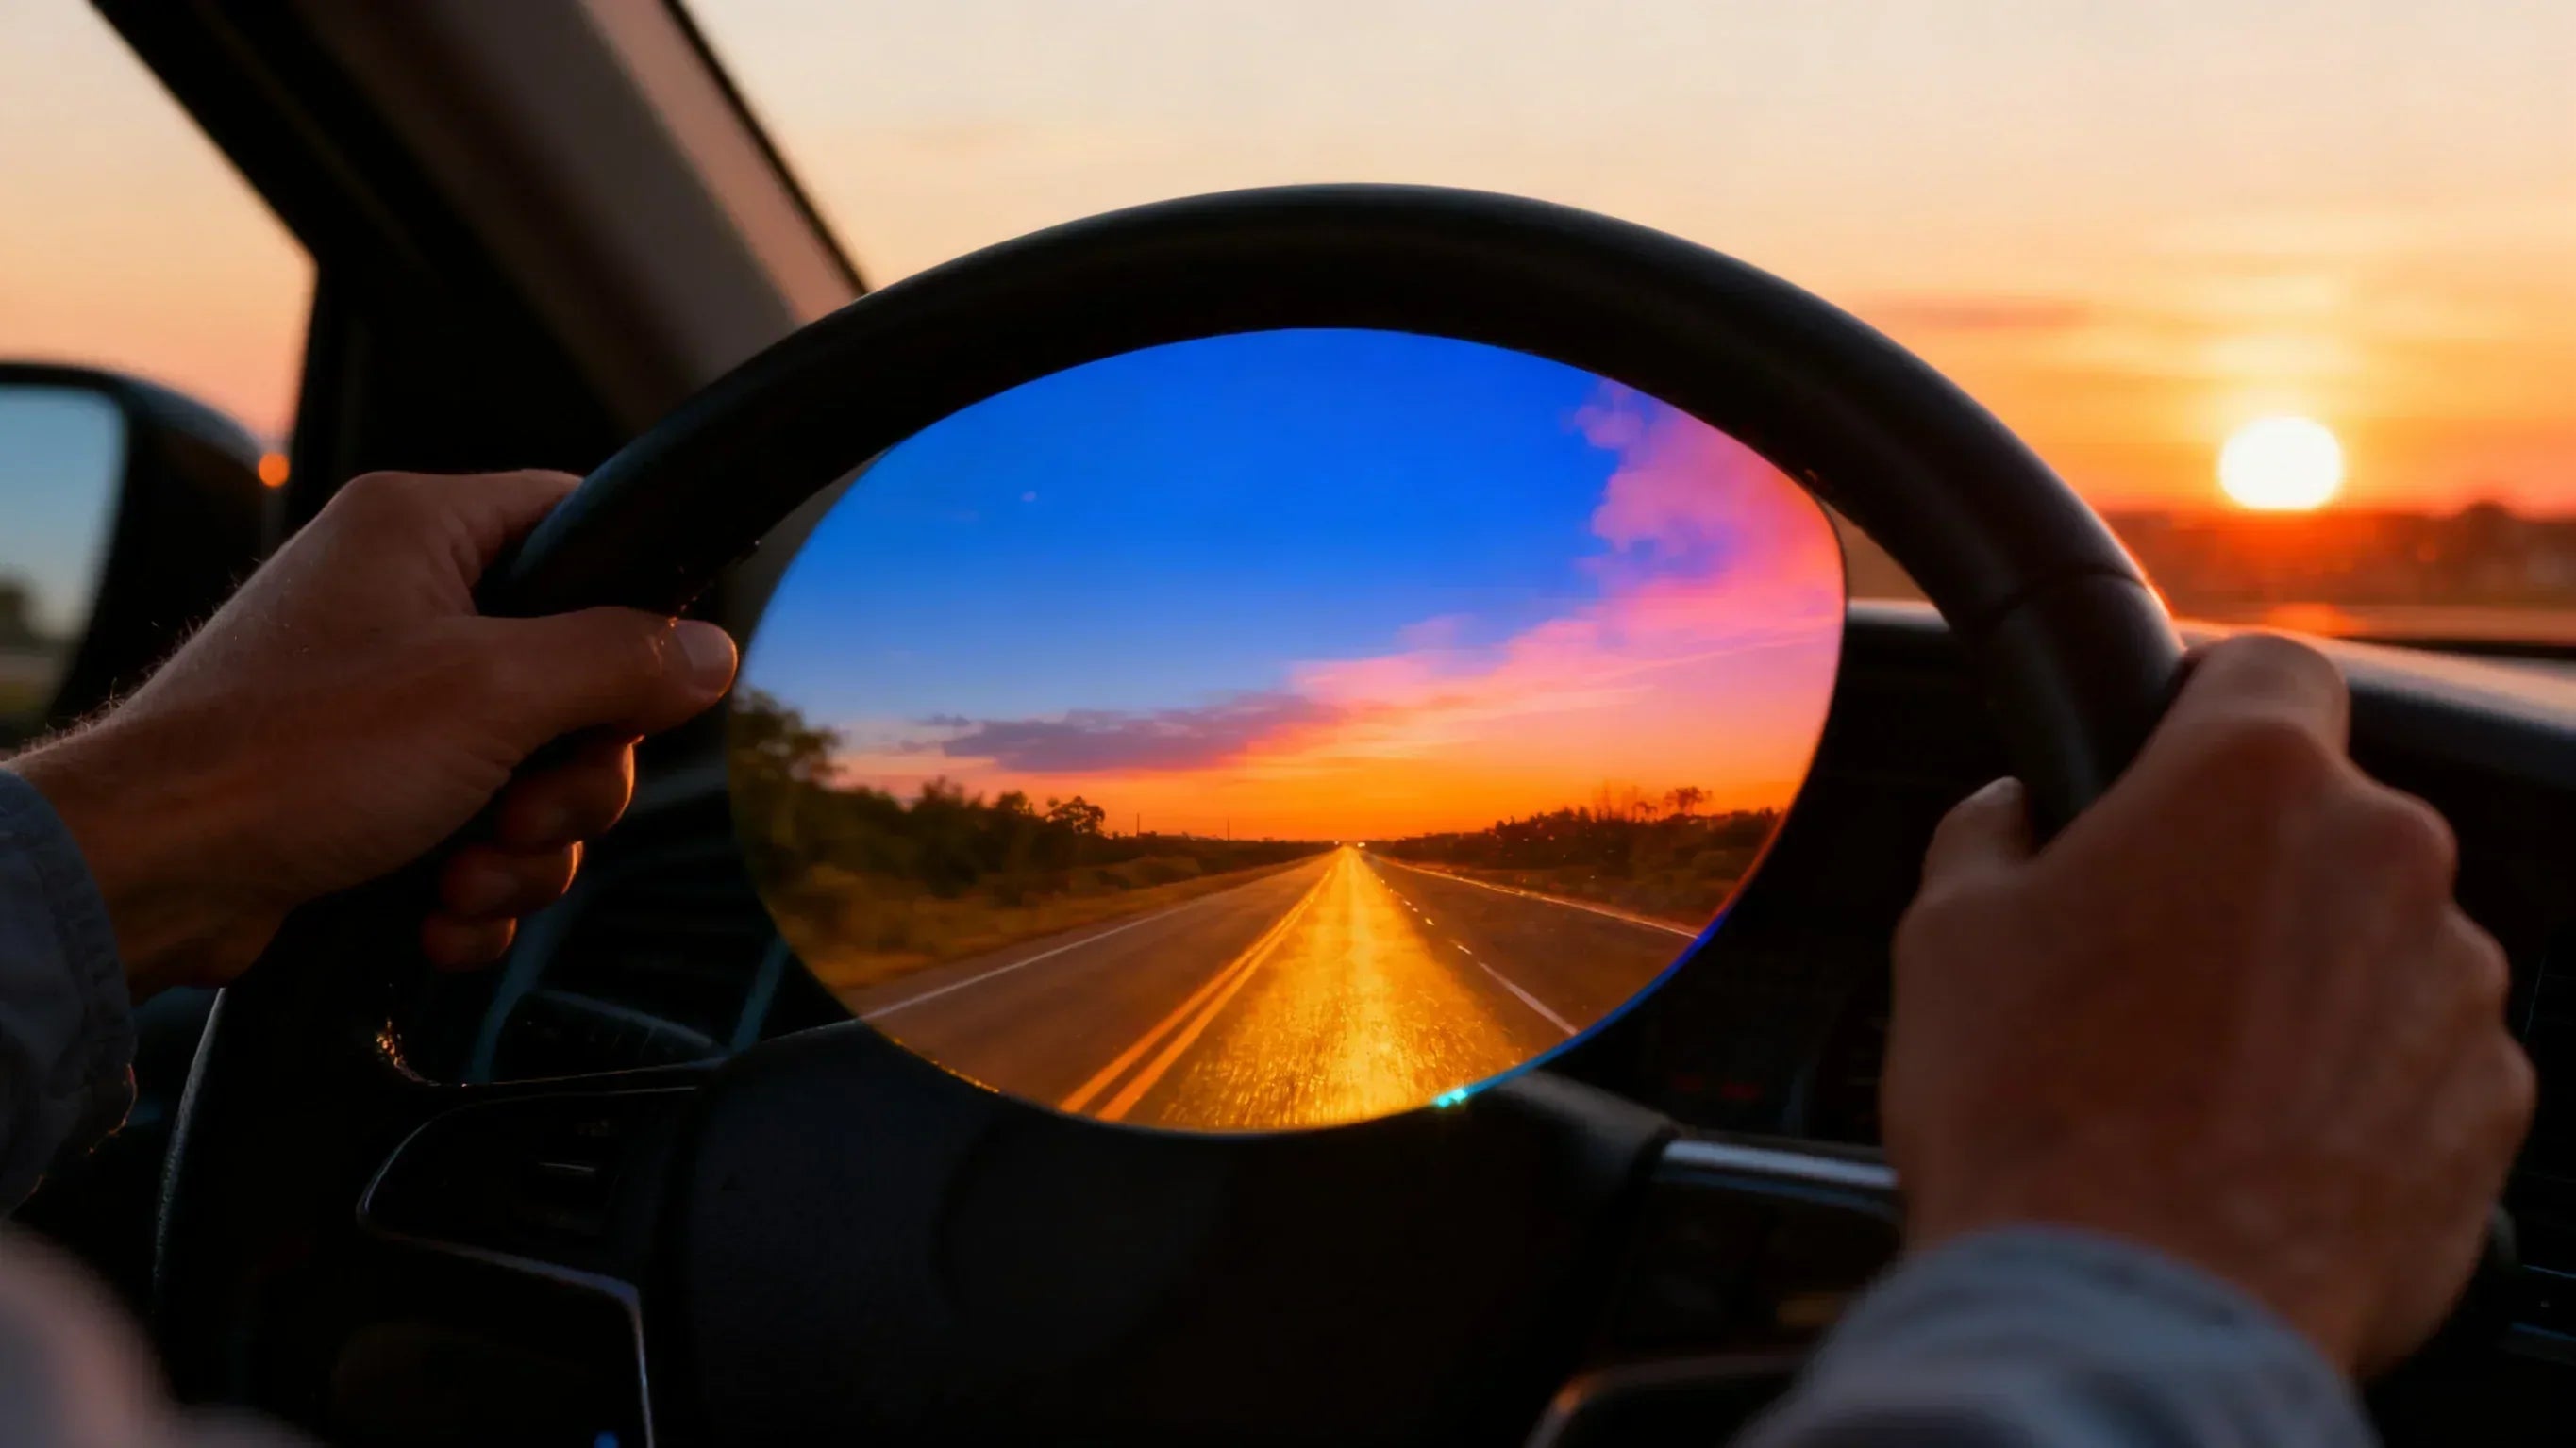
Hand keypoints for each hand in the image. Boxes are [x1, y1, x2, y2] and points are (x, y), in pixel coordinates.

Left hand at [8, 470, 737, 992]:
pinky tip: (434, 912)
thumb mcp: (494, 692)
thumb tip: (712, 652)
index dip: (631, 608)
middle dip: (570, 777)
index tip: (637, 682)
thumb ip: (622, 661)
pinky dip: (474, 888)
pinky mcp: (369, 795)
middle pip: (578, 679)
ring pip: (535, 774)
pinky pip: (479, 838)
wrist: (152, 876)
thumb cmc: (287, 757)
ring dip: (524, 849)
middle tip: (524, 807)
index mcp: (422, 533)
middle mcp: (402, 605)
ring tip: (462, 875)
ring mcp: (385, 706)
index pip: (580, 525)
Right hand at [1884, 633, 2531, 1374]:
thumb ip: (1995, 834)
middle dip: (2244, 871)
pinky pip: (2418, 1059)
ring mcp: (2457, 986)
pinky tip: (2250, 1142)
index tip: (2168, 757)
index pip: (2268, 665)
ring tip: (2190, 1075)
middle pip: (2323, 819)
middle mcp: (2386, 858)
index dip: (2206, 706)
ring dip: (2304, 981)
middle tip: (2139, 959)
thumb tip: (2013, 817)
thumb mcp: (1947, 931)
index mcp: (2251, 780)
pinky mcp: (2492, 1105)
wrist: (2128, 1309)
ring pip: (2376, 941)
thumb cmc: (2033, 1112)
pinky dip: (2353, 1086)